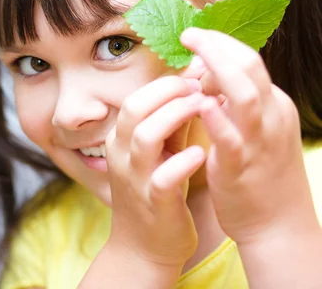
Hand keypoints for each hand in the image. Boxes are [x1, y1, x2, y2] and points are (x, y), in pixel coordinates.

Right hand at [105, 76, 205, 267]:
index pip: (135, 98)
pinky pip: (163, 177)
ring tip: (204, 108)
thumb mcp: (158, 151)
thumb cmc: (155, 190)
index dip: (165, 83)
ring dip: (176, 116)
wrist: (142, 246)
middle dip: (169, 91)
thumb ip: (172, 120)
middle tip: (199, 87)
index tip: (194, 77)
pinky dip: (183, 161)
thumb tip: (192, 81)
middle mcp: (121, 155)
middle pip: (135, 108)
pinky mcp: (153, 202)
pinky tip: (201, 153)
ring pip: (145, 136)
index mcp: (120, 139)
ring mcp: (134, 179)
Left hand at [180, 28, 318, 244]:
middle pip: (250, 67)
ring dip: (217, 69)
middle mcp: (270, 117)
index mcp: (271, 105)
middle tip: (189, 33)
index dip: (220, 45)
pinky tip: (201, 103)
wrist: (277, 223)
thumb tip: (206, 73)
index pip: (249, 61)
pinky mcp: (241, 166)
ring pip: (245, 94)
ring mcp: (258, 141)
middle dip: (217, 45)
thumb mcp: (254, 129)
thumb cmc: (259, 172)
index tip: (195, 37)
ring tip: (193, 53)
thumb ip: (233, 101)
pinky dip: (218, 118)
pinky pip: (231, 138)